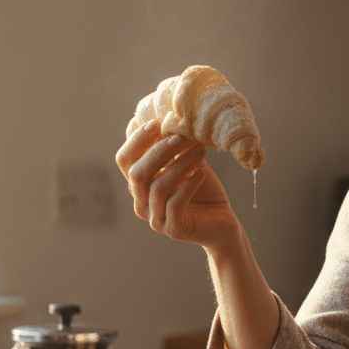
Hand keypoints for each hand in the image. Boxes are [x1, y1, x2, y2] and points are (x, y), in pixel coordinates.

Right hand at [116, 120, 238, 248]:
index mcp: (140, 185)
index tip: (156, 123)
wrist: (223, 222)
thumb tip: (172, 118)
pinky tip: (201, 175)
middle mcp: (142, 202)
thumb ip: (176, 147)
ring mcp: (156, 218)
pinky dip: (188, 186)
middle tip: (181, 137)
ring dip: (180, 164)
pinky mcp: (174, 230)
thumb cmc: (203, 190)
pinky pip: (174, 204)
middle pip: (137, 173)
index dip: (136, 140)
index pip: (125, 160)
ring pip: (158, 187)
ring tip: (201, 151)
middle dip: (159, 151)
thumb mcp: (188, 163)